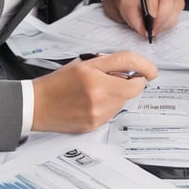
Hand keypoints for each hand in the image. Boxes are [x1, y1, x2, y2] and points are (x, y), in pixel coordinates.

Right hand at [31, 51, 157, 131]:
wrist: (37, 105)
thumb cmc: (58, 83)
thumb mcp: (84, 63)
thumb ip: (111, 63)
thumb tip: (133, 68)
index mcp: (95, 78)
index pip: (130, 69)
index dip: (145, 69)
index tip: (151, 71)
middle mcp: (98, 97)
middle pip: (131, 89)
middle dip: (128, 82)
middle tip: (114, 78)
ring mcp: (97, 114)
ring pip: (123, 102)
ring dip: (118, 95)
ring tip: (96, 91)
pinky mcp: (94, 126)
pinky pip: (112, 113)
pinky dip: (108, 106)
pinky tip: (91, 102)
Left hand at [103, 0, 184, 38]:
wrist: (136, 5)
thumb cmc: (133, 4)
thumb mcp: (128, 9)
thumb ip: (135, 19)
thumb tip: (144, 31)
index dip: (154, 4)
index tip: (151, 18)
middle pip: (168, 1)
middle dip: (160, 19)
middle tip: (152, 31)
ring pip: (174, 11)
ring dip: (164, 24)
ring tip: (153, 30)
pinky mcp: (177, 8)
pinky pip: (176, 18)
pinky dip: (167, 26)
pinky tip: (158, 27)